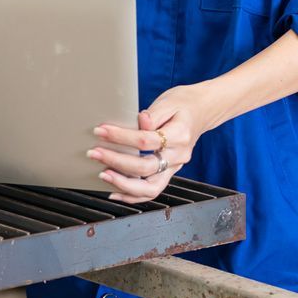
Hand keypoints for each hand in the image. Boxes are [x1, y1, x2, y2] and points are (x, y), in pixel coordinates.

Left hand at [89, 82, 224, 203]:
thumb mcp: (168, 101)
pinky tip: (114, 191)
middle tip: (95, 153)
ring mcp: (175, 167)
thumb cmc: (183, 104)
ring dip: (123, 185)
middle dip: (116, 161)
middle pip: (145, 167)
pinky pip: (152, 190)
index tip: (101, 131)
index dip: (121, 136)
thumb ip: (153, 114)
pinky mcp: (169, 172)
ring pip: (150, 188)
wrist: (202, 110)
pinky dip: (132, 195)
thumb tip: (139, 122)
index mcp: (180, 135)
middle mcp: (179, 155)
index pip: (146, 140)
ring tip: (103, 175)